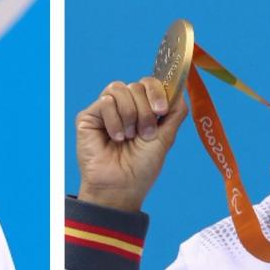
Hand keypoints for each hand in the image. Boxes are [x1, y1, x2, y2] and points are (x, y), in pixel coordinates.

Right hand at [74, 76, 188, 211]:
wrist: (121, 186)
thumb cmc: (141, 167)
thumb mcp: (166, 137)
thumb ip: (176, 112)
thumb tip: (180, 89)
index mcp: (143, 109)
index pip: (150, 83)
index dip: (158, 90)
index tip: (161, 111)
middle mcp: (124, 106)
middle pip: (137, 85)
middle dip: (145, 110)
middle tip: (144, 133)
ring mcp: (106, 110)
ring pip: (120, 88)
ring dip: (130, 115)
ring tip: (128, 137)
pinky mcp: (89, 116)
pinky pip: (106, 101)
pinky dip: (114, 120)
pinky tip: (115, 138)